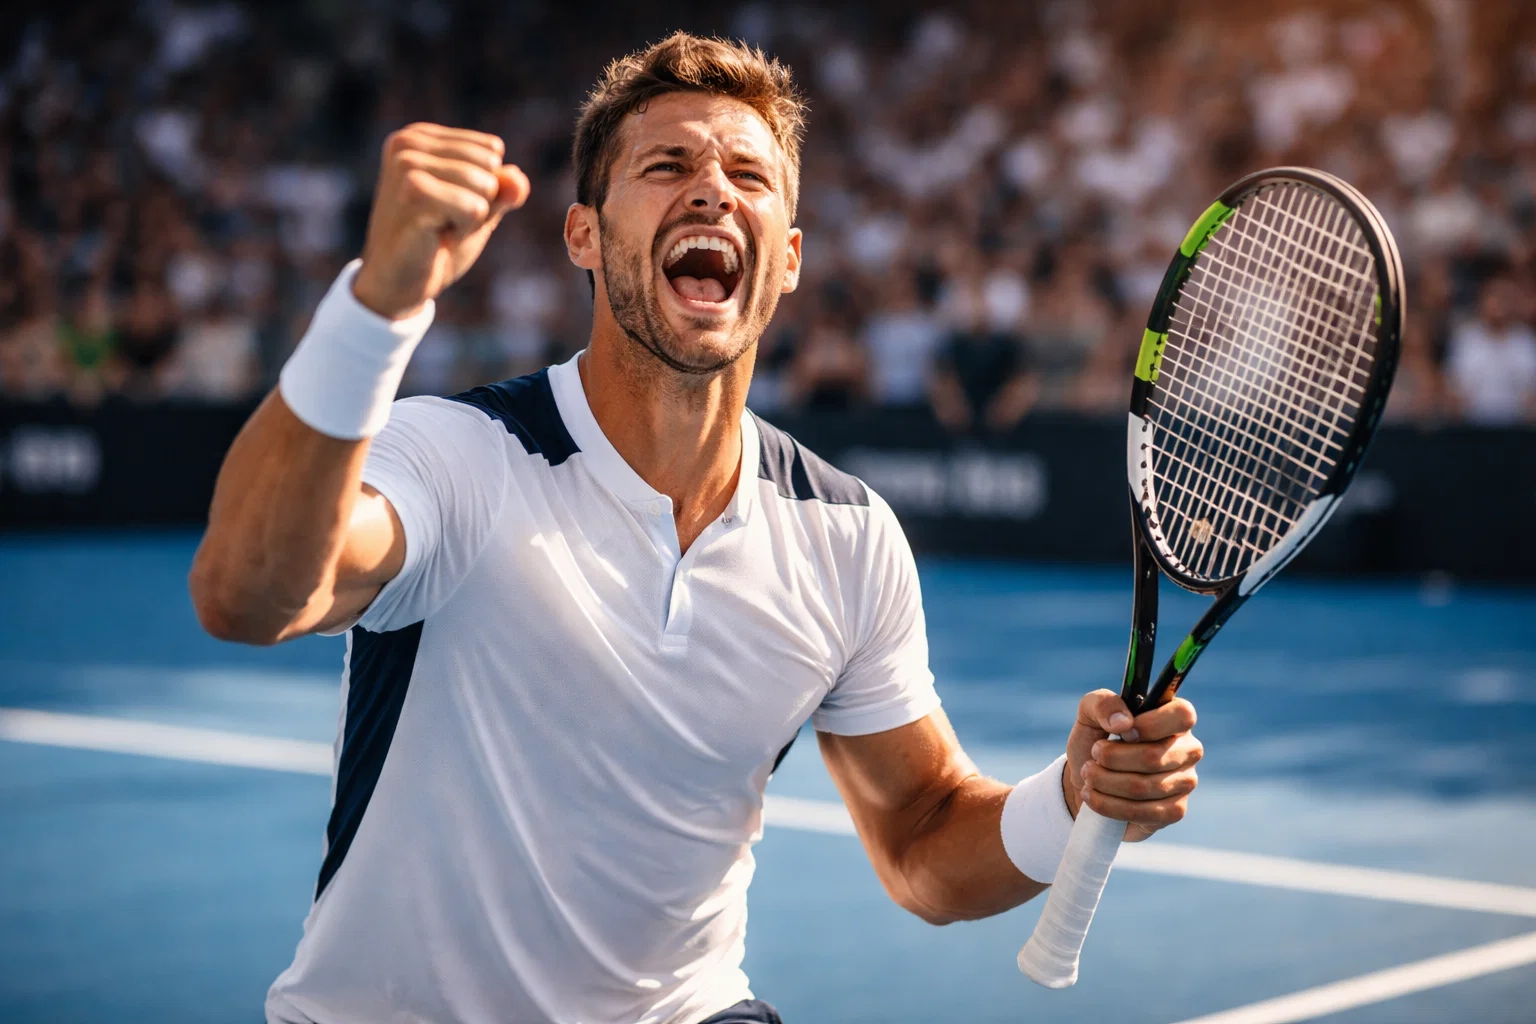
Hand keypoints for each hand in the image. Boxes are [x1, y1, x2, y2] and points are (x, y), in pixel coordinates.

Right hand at [352, 123, 530, 319]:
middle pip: (490, 164)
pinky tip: (435, 238)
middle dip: (479, 202)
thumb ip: (502, 190)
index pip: (492, 150)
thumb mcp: (479, 211)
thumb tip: (518, 180)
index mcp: (419, 136)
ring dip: (472, 219)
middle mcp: (408, 143)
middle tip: (444, 222)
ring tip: (438, 230)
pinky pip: (475, 208)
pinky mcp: (411, 192)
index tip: (449, 207)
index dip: (484, 189)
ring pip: (485, 185)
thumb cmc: (437, 244)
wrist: (399, 284)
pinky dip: (465, 231)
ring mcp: (406, 165)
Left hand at [1063, 689, 1200, 841]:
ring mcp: (1185, 782)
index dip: (1150, 725)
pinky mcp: (1175, 811)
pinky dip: (1109, 805)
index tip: (1122, 732)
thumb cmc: (1093, 743)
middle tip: (1093, 756)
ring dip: (1104, 781)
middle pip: (1154, 757)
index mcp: (1173, 718)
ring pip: (1144, 787)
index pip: (1183, 715)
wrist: (1086, 783)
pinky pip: (1144, 813)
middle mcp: (1187, 749)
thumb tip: (1124, 722)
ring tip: (1088, 775)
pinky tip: (1093, 796)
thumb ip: (1103, 703)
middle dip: (1111, 758)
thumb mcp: (1088, 714)